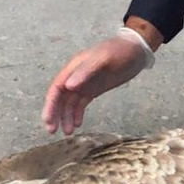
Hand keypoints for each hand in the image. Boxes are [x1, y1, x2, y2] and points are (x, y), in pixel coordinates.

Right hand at [41, 24, 158, 135]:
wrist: (136, 50)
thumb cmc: (120, 51)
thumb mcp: (103, 58)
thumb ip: (85, 71)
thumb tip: (68, 86)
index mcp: (74, 67)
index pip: (57, 87)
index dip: (50, 103)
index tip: (47, 119)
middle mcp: (76, 76)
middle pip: (60, 97)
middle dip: (54, 113)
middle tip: (52, 130)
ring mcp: (84, 83)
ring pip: (69, 103)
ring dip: (66, 117)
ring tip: (68, 132)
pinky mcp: (93, 89)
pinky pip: (80, 103)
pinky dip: (77, 114)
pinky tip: (77, 124)